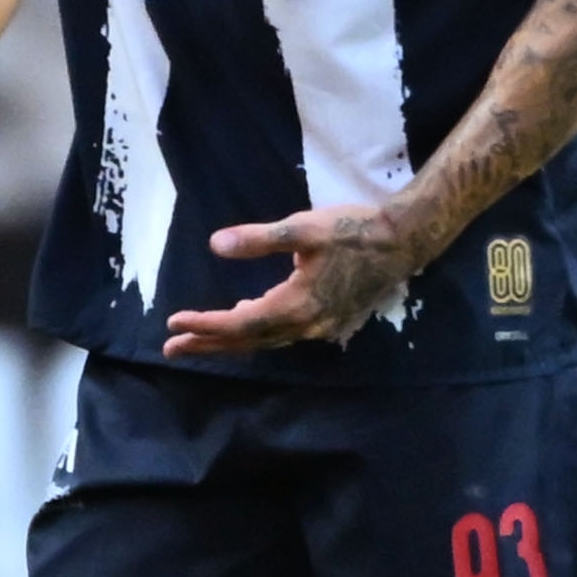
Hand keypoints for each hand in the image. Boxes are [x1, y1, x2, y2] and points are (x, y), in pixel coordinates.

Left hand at [160, 205, 422, 357]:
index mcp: (296, 305)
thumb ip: (259, 239)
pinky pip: (283, 334)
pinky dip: (258, 332)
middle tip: (171, 348)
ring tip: (198, 340)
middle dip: (208, 344)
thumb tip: (216, 245)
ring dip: (230, 341)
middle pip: (248, 341)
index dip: (204, 326)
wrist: (405, 241)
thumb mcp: (304, 229)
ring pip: (265, 340)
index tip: (173, 323)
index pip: (239, 324)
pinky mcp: (330, 321)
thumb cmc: (355, 230)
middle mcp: (306, 325)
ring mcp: (320, 327)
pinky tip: (245, 319)